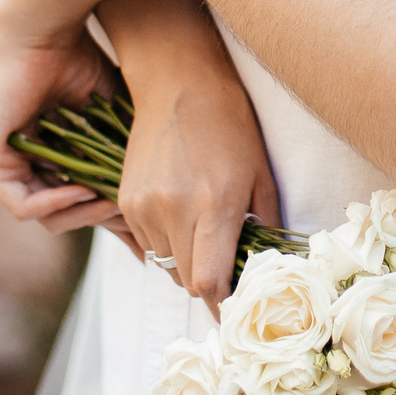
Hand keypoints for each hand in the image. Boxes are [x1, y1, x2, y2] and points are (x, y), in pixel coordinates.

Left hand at [0, 0, 125, 232]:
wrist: (46, 33)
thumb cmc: (79, 61)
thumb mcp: (113, 117)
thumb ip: (127, 152)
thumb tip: (157, 192)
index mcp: (52, 156)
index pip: (80, 204)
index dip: (111, 220)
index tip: (141, 231)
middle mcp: (26, 165)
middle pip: (65, 217)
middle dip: (100, 218)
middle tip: (126, 210)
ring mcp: (4, 166)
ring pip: (45, 217)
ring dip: (81, 213)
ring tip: (107, 200)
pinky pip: (21, 206)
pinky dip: (54, 204)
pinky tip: (80, 189)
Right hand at [106, 55, 282, 311]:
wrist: (179, 84)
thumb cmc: (231, 125)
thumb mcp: (261, 174)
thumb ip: (265, 225)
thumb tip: (269, 267)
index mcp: (214, 206)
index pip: (210, 282)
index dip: (224, 304)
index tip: (237, 311)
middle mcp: (174, 211)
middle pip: (187, 281)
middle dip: (209, 285)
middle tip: (228, 271)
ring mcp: (144, 206)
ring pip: (167, 265)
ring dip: (186, 262)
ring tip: (204, 232)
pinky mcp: (126, 201)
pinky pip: (148, 243)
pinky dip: (166, 241)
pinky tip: (182, 213)